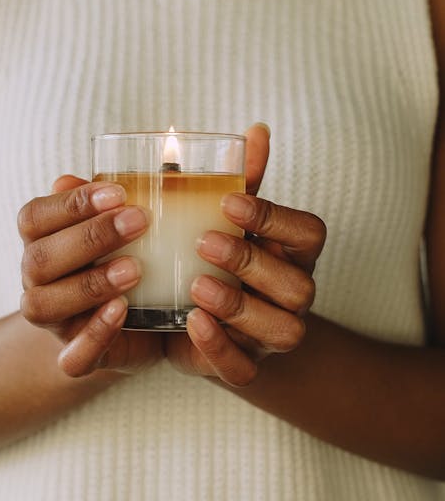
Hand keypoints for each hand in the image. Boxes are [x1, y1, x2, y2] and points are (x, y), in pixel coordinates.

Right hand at [18, 175, 162, 375]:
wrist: (141, 326)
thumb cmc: (129, 261)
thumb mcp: (125, 229)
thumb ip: (113, 203)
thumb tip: (93, 175)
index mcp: (43, 243)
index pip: (34, 217)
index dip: (70, 204)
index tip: (119, 192)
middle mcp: (39, 282)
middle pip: (39, 259)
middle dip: (88, 238)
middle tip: (139, 222)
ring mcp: (55, 323)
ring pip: (43, 306)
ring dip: (89, 284)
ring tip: (135, 269)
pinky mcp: (79, 357)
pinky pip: (72, 357)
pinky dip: (95, 335)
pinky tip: (123, 311)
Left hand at [165, 124, 325, 385]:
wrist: (199, 325)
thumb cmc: (217, 261)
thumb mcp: (227, 221)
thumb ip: (241, 180)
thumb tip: (255, 131)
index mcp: (292, 254)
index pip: (309, 233)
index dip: (276, 218)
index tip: (230, 201)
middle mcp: (292, 296)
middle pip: (299, 285)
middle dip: (252, 262)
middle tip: (204, 241)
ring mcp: (272, 335)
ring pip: (282, 330)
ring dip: (240, 307)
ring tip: (196, 287)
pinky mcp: (245, 366)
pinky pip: (244, 369)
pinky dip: (220, 349)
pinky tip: (192, 324)